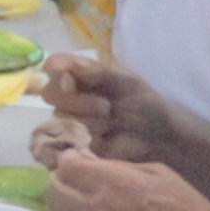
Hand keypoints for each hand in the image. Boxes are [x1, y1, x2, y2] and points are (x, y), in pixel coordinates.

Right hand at [41, 52, 174, 160]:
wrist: (159, 138)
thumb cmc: (145, 104)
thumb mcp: (126, 81)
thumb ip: (96, 72)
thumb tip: (59, 65)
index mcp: (82, 74)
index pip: (53, 67)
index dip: (57, 73)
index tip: (69, 83)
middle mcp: (71, 96)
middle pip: (50, 93)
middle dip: (77, 101)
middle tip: (106, 108)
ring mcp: (70, 121)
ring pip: (59, 118)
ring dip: (87, 122)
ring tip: (111, 126)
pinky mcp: (72, 144)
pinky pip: (58, 142)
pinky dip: (70, 142)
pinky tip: (92, 142)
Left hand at [44, 148, 209, 210]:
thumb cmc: (183, 205)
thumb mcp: (156, 171)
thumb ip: (118, 166)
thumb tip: (91, 161)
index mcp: (112, 180)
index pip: (66, 165)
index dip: (69, 160)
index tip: (79, 160)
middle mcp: (94, 205)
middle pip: (54, 188)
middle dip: (61, 179)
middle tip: (76, 180)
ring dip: (62, 203)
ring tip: (78, 201)